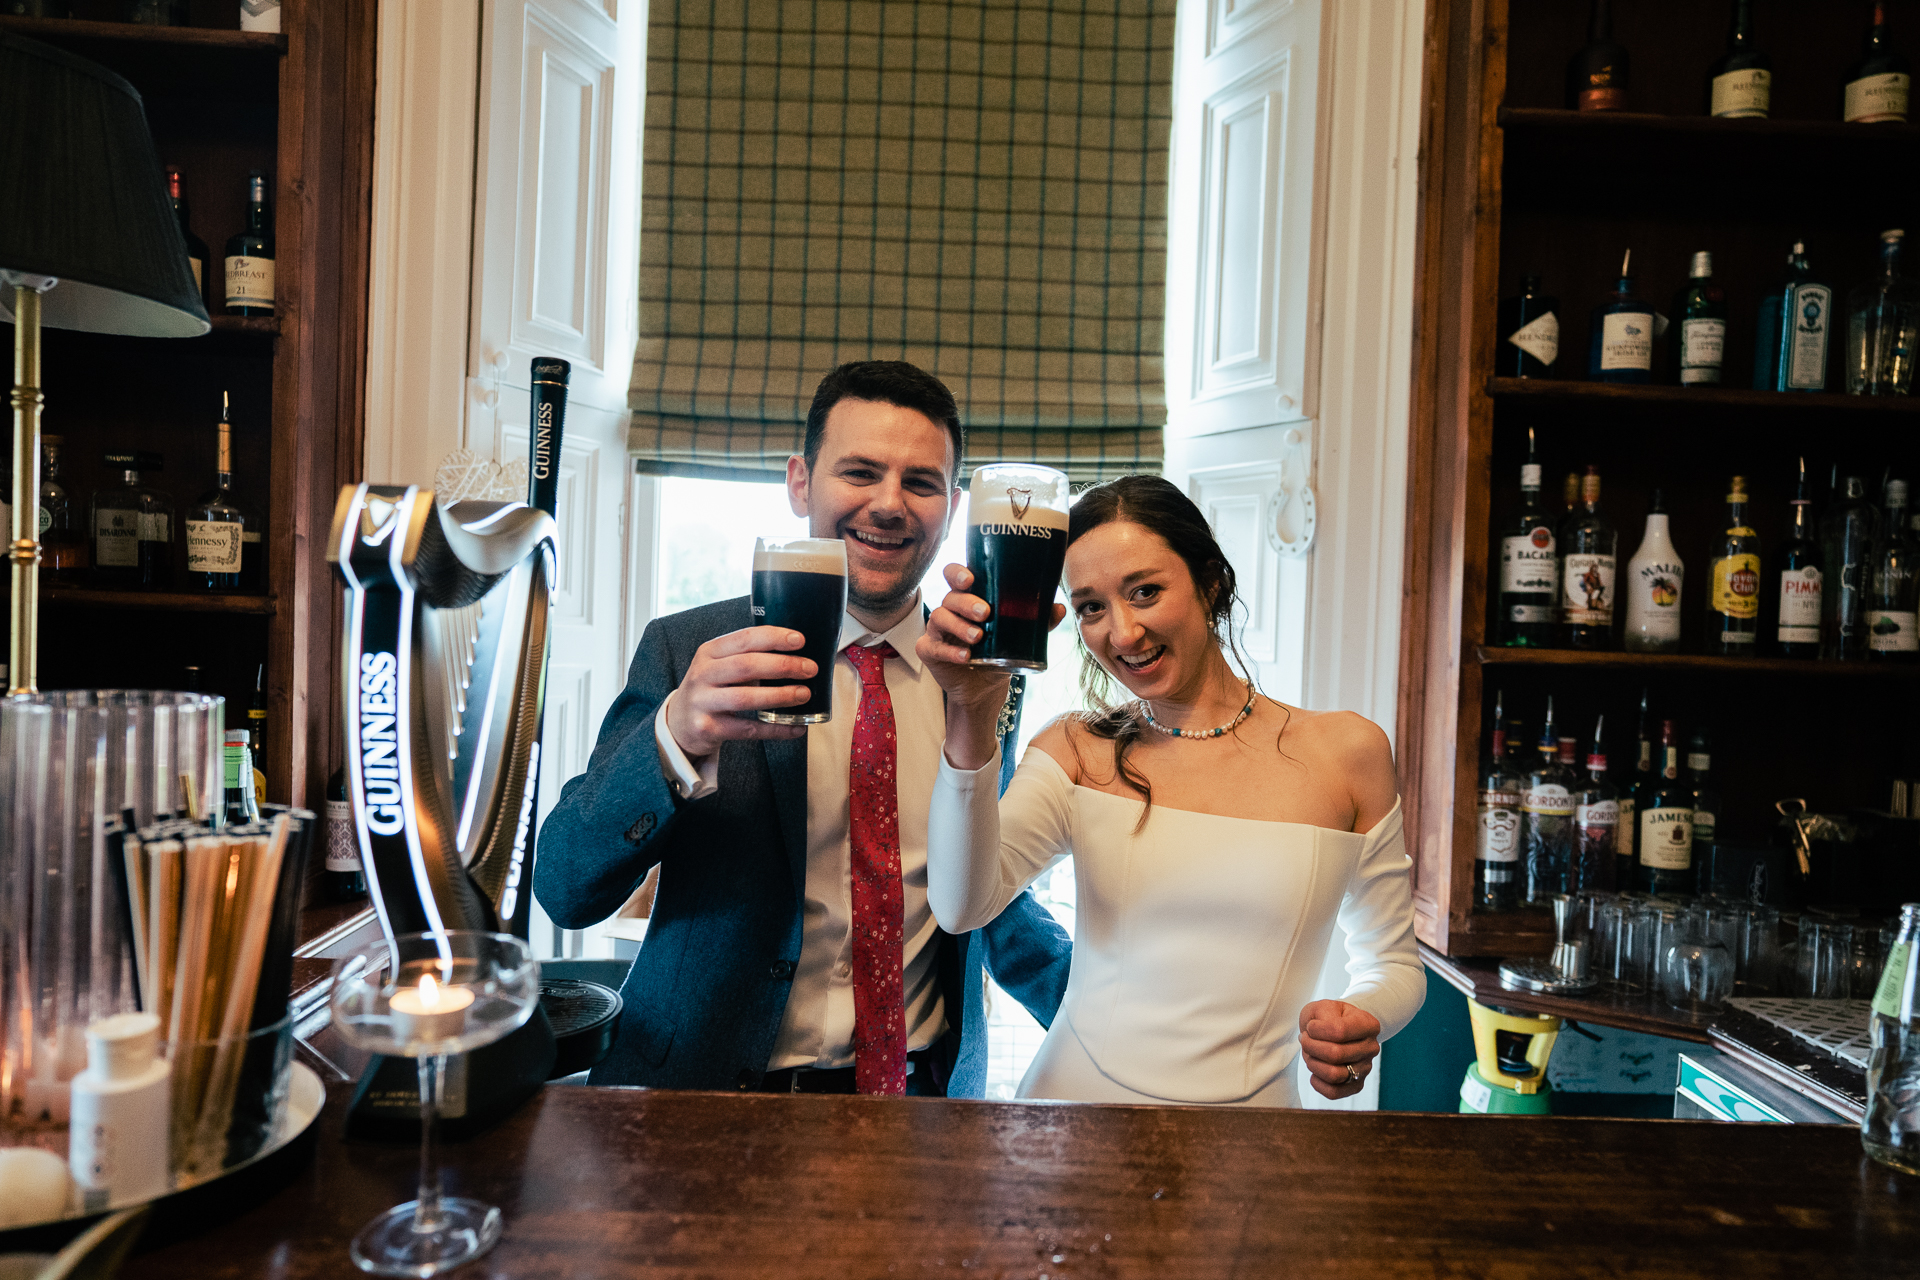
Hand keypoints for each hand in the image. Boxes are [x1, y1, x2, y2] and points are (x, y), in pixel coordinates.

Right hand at [665, 626, 817, 758]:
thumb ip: (747, 656)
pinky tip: (795, 727)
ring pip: (745, 697)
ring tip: (804, 694)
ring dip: (780, 696)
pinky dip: (774, 729)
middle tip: (810, 669)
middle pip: (746, 665)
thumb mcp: (719, 665)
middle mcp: (702, 674)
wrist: (678, 723)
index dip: (774, 638)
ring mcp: (702, 702)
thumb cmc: (711, 689)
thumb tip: (797, 653)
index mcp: (709, 652)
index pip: (744, 638)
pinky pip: (747, 729)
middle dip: (783, 666)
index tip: (799, 640)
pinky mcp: (706, 728)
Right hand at [916, 563, 1066, 770]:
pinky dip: (949, 651)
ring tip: (978, 637)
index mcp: (967, 598)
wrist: (985, 689)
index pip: (955, 575)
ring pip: (939, 617)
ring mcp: (937, 630)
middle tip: (985, 613)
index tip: (970, 579)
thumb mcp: (1020, 637)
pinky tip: (965, 656)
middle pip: (950, 597)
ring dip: (959, 626)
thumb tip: (1059, 609)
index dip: (958, 573)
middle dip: (966, 603)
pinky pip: (933, 647)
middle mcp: (949, 610)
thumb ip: (1038, 622)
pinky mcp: (929, 651)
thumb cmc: (997, 653)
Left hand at [1298, 1000, 1381, 1100]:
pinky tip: (1314, 1072)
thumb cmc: (1329, 1017)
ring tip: (1309, 1053)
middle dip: (1311, 1046)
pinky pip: (1334, 1092)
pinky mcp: (1357, 1085)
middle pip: (1335, 1054)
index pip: (1339, 1031)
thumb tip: (1322, 1033)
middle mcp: (1371, 1048)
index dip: (1316, 1030)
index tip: (1310, 1026)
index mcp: (1369, 1025)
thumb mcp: (1325, 1006)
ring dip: (1313, 1063)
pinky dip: (1318, 1083)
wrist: (1336, 1029)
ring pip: (1334, 1074)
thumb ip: (1324, 1014)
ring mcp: (1366, 1068)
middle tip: (1304, 1039)